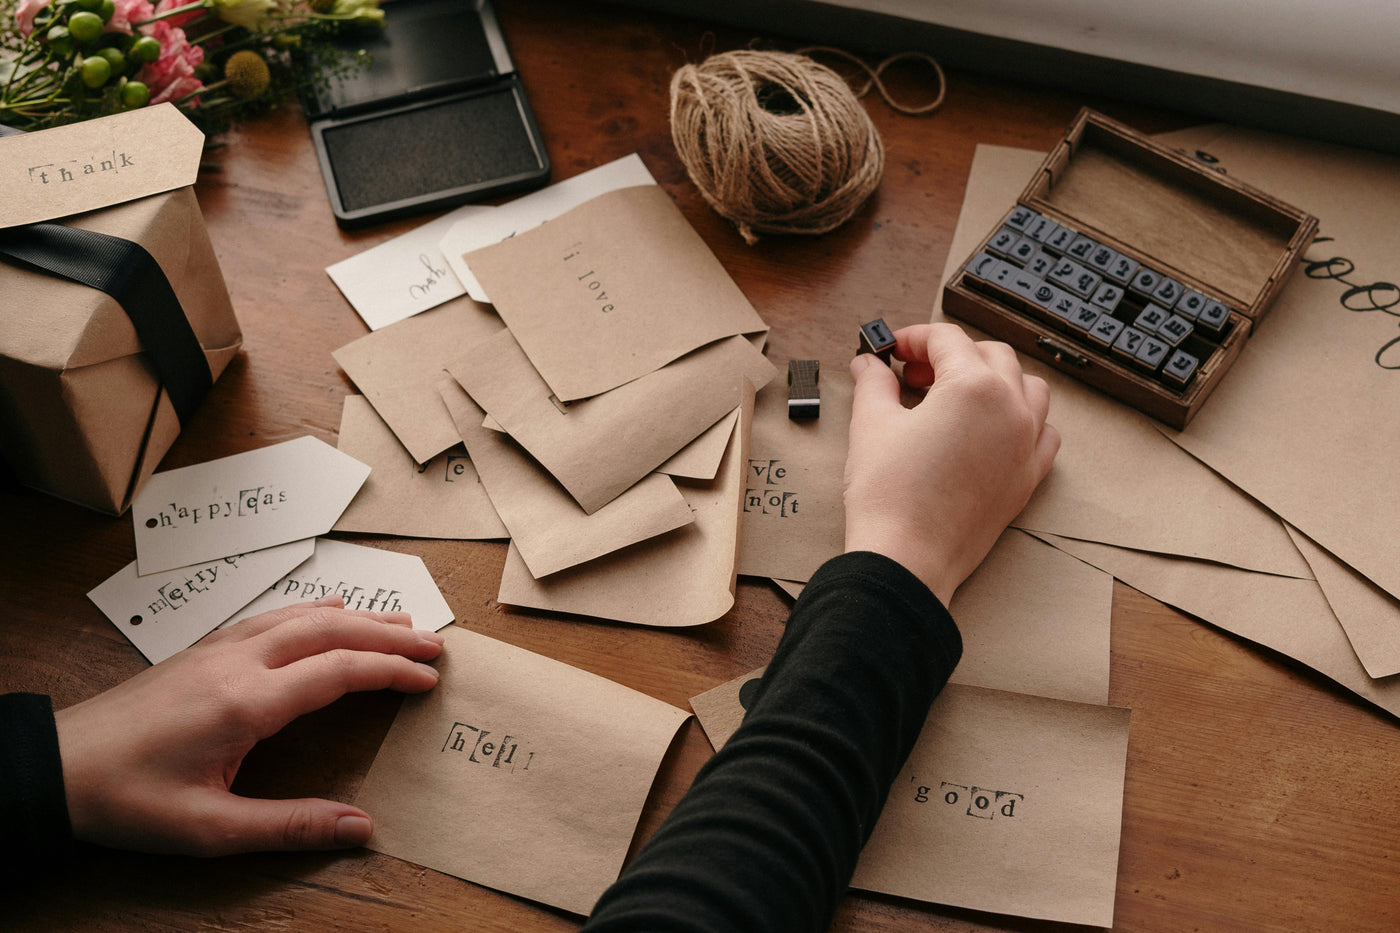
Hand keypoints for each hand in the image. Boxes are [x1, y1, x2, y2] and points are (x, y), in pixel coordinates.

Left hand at [55, 597, 443, 856]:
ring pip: (302, 615)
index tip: (429, 679)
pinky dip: (313, 610)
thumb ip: (290, 826)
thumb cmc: (127, 800)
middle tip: (434, 643)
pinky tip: (325, 612)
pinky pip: (272, 616)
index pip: (339, 671)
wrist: (56, 767)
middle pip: (330, 630)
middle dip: (388, 633)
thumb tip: (360, 829)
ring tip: (398, 621)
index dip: (391, 672)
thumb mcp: (210, 829)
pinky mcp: (202, 651)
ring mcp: (218, 650)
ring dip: (356, 616)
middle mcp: (238, 662)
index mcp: (246, 702)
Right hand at [843, 322, 1059, 603]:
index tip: (891, 350)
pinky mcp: (1028, 478)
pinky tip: (992, 429)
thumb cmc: (890, 495)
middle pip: (990, 355)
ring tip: (957, 395)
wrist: (907, 559)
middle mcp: (1010, 409)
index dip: (913, 338)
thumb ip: (874, 383)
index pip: (947, 339)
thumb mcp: (871, 425)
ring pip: (1028, 387)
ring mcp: (1025, 445)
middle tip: (913, 373)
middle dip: (951, 355)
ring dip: (994, 379)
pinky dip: (1023, 419)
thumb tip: (869, 365)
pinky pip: (1044, 433)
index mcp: (974, 387)